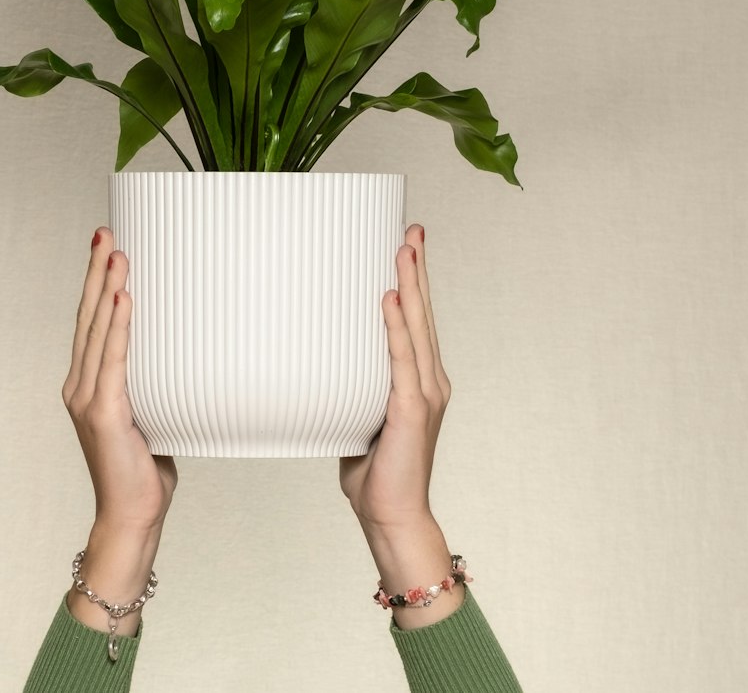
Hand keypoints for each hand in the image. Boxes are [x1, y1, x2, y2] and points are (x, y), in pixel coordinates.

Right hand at [61, 228, 176, 631]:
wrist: (131, 516)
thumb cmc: (144, 467)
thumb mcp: (150, 411)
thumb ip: (154, 381)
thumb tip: (189, 349)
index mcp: (88, 382)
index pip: (91, 321)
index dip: (96, 282)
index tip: (106, 245)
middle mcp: (80, 384)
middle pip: (89, 316)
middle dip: (98, 272)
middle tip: (107, 232)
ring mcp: (87, 398)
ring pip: (98, 331)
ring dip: (108, 289)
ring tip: (119, 255)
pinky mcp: (102, 413)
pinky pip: (113, 361)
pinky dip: (119, 329)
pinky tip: (126, 301)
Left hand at [339, 224, 462, 625]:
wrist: (393, 517)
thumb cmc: (375, 473)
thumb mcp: (360, 417)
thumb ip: (350, 389)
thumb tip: (318, 364)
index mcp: (420, 380)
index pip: (416, 320)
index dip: (414, 282)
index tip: (407, 244)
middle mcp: (429, 379)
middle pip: (422, 313)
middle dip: (417, 268)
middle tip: (411, 229)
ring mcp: (424, 393)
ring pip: (415, 326)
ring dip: (409, 284)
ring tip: (402, 248)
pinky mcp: (410, 409)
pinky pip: (401, 358)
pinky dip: (394, 326)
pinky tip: (388, 299)